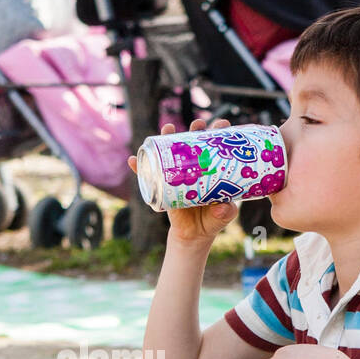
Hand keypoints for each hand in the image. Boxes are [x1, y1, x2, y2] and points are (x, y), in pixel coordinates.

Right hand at [127, 117, 240, 243]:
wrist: (194, 234)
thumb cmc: (212, 219)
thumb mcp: (223, 215)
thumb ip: (225, 212)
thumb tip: (221, 207)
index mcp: (212, 168)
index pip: (216, 146)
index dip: (218, 132)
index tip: (222, 123)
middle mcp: (194, 166)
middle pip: (194, 142)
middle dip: (196, 129)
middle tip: (198, 125)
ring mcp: (176, 174)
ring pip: (171, 151)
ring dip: (166, 137)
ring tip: (167, 128)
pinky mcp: (162, 185)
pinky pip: (148, 175)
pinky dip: (139, 167)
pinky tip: (133, 160)